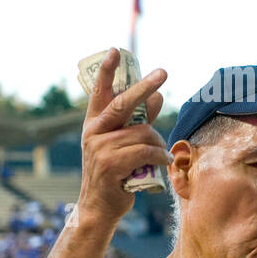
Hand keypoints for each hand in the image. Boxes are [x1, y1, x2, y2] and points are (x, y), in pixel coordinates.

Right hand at [77, 48, 170, 224]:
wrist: (99, 206)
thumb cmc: (115, 172)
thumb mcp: (124, 143)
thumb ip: (139, 120)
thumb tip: (157, 95)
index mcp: (94, 123)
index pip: (100, 92)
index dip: (107, 71)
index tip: (115, 51)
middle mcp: (93, 132)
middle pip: (123, 103)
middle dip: (144, 86)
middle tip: (163, 72)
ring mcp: (99, 148)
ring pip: (142, 132)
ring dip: (158, 142)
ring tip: (160, 153)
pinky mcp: (110, 165)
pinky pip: (145, 151)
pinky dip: (159, 155)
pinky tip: (162, 161)